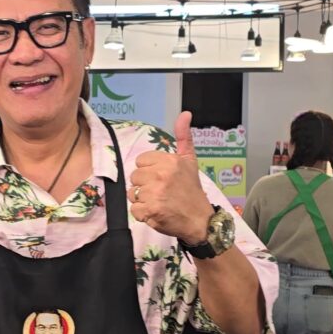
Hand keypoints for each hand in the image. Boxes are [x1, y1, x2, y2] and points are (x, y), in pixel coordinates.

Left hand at [128, 112, 212, 244]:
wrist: (200, 220)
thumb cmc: (192, 191)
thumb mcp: (190, 160)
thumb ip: (184, 137)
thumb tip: (185, 113)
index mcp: (168, 161)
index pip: (140, 162)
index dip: (149, 171)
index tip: (162, 179)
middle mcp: (160, 175)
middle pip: (135, 178)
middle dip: (145, 186)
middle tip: (161, 192)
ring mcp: (154, 193)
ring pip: (132, 193)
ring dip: (143, 200)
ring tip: (159, 202)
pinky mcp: (149, 211)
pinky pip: (134, 210)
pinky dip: (143, 214)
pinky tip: (156, 213)